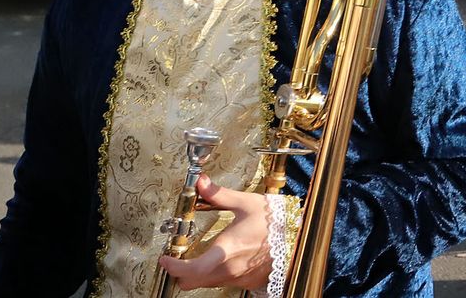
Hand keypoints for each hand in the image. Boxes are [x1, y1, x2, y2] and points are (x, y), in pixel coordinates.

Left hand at [157, 175, 272, 290]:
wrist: (300, 237)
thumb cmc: (274, 221)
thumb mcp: (246, 203)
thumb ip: (219, 195)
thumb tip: (201, 182)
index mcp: (225, 250)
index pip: (189, 271)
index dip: (171, 267)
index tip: (165, 258)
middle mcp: (228, 269)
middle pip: (190, 282)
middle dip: (180, 272)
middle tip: (179, 258)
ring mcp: (238, 278)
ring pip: (206, 284)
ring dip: (198, 273)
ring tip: (203, 255)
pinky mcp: (247, 282)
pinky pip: (223, 282)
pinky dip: (217, 274)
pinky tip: (225, 258)